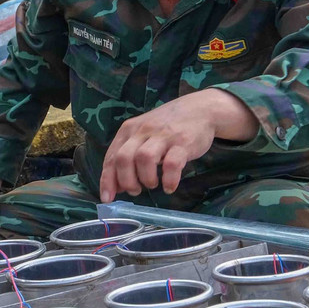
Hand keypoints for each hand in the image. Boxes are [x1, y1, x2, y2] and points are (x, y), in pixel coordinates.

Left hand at [100, 89, 258, 201]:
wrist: (201, 109)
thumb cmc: (167, 126)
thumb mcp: (143, 135)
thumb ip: (129, 155)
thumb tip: (118, 185)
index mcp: (129, 130)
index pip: (112, 157)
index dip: (107, 180)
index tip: (107, 198)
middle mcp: (143, 131)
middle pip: (124, 158)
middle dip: (126, 180)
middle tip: (136, 190)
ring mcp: (163, 136)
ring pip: (144, 158)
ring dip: (146, 178)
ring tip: (153, 185)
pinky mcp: (183, 142)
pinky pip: (172, 164)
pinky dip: (168, 179)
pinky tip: (169, 186)